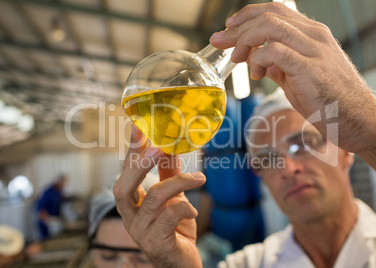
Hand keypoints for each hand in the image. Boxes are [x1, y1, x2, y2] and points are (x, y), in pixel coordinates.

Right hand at [113, 125, 204, 267]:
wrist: (183, 262)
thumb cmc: (176, 229)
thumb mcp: (174, 197)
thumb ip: (170, 174)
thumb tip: (170, 146)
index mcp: (132, 203)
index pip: (126, 172)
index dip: (131, 150)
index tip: (137, 127)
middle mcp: (130, 217)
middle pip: (122, 186)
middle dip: (140, 163)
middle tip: (160, 146)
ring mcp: (140, 231)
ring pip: (154, 197)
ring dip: (178, 183)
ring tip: (199, 178)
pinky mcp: (155, 243)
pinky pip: (170, 216)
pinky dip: (185, 208)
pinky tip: (193, 211)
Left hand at [210, 2, 374, 152]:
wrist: (358, 120)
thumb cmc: (330, 100)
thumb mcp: (300, 76)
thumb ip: (279, 65)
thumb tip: (256, 59)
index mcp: (312, 34)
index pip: (275, 11)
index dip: (247, 15)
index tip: (229, 28)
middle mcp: (315, 36)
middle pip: (268, 16)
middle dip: (237, 28)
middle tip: (219, 42)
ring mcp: (314, 50)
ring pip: (270, 27)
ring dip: (245, 41)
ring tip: (237, 59)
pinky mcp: (311, 69)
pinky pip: (275, 52)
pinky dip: (258, 60)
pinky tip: (257, 75)